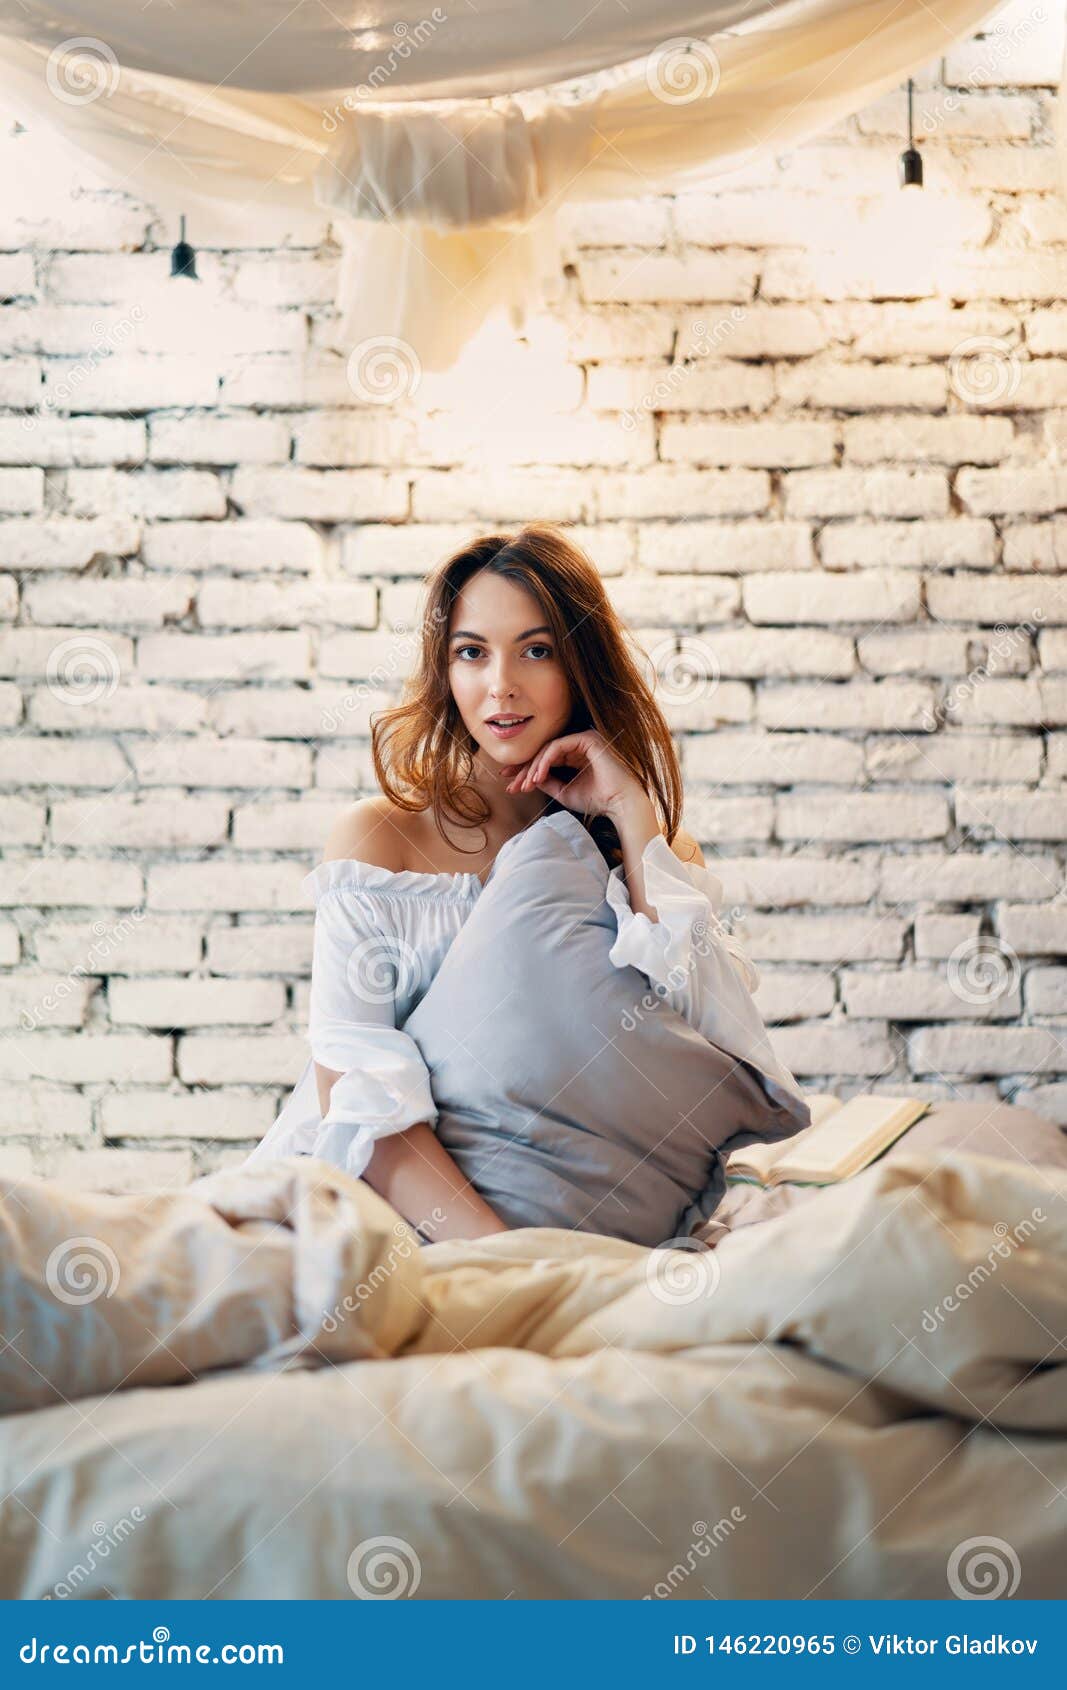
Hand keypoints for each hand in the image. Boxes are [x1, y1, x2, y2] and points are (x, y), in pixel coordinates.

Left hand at [501, 729, 649, 822]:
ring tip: (526, 785)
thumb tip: (527, 777)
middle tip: (511, 785)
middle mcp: (580, 745)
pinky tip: (537, 776)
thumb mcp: (565, 792)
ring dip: (533, 767)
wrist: (621, 804)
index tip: (511, 784)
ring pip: (548, 749)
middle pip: (544, 753)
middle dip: (524, 769)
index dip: (526, 771)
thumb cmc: (597, 800)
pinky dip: (544, 761)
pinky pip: (557, 746)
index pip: (546, 759)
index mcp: (577, 756)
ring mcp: (584, 739)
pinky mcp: (587, 738)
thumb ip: (547, 782)